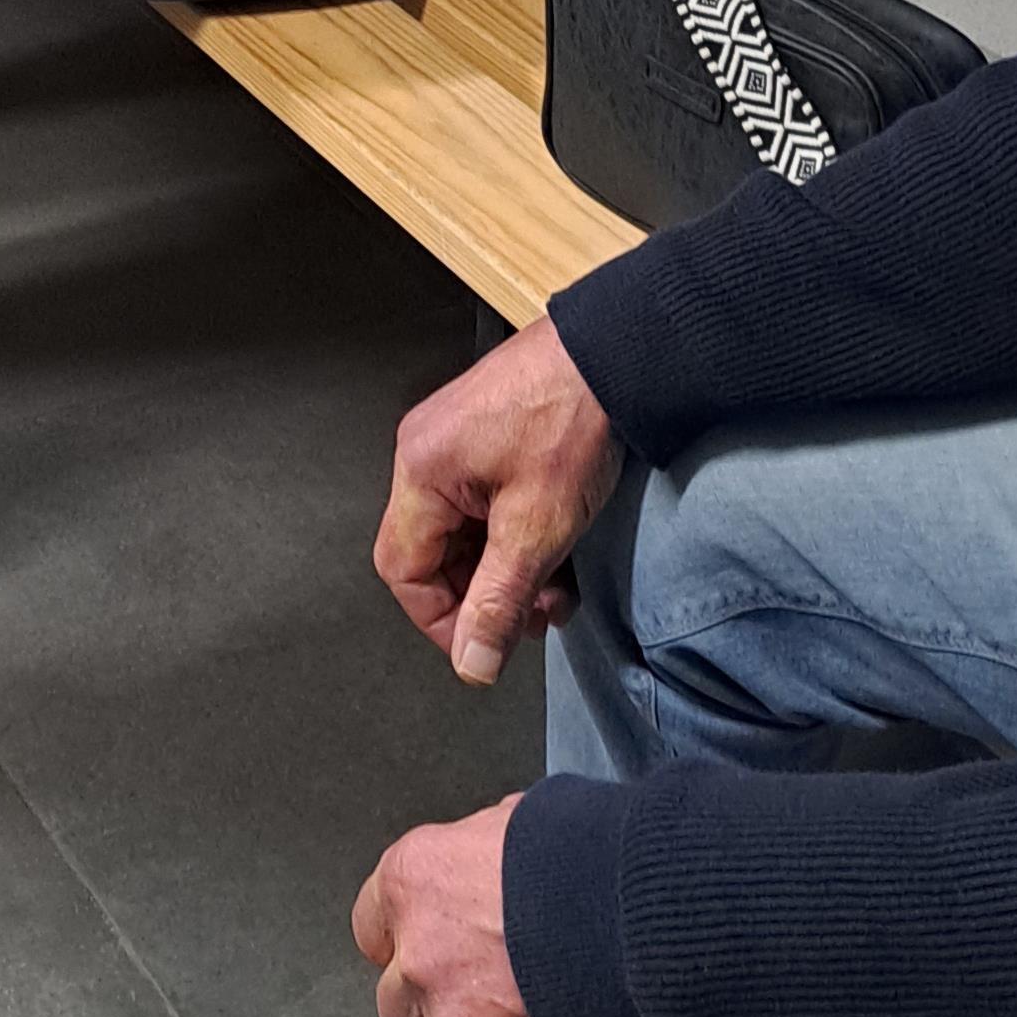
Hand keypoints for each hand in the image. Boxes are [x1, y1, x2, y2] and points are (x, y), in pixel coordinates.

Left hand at [354, 801, 571, 1016]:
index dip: (410, 946)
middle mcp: (421, 957)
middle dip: (438, 1011)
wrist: (651, 903)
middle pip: (401, 1009)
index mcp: (415, 882)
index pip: (374, 930)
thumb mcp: (519, 820)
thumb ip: (481, 855)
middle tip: (489, 1005)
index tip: (437, 955)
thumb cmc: (592, 848)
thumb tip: (490, 869)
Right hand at [376, 313, 621, 686]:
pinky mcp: (481, 436)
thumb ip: (499, 601)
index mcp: (420, 471)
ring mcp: (451, 441)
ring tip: (555, 588)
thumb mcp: (537, 528)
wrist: (612, 352)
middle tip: (534, 617)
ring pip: (460, 533)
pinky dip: (511, 537)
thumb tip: (472, 664)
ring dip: (503, 570)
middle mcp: (424, 453)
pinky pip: (479, 505)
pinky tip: (552, 549)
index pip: (404, 570)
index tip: (488, 645)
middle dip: (482, 596)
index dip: (443, 619)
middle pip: (431, 554)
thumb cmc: (570, 422)